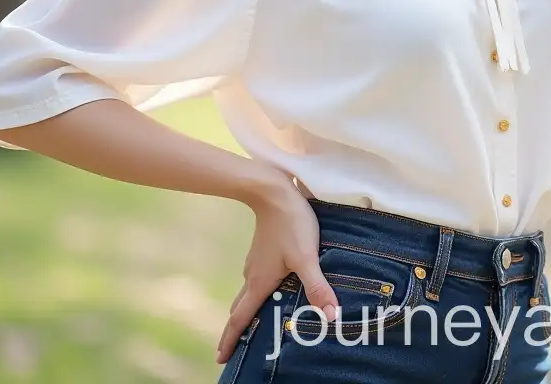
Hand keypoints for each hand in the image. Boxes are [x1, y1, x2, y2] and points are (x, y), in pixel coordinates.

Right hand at [215, 168, 339, 363]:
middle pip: (239, 309)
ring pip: (247, 293)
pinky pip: (254, 279)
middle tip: (233, 350)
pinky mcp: (262, 250)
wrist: (273, 190)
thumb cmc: (290, 223)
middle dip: (235, 330)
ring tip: (252, 326)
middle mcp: (252, 275)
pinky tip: (269, 291)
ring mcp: (255, 262)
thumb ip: (317, 287)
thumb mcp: (306, 256)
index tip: (220, 359)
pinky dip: (255, 293)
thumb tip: (331, 317)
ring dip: (246, 311)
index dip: (230, 340)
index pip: (240, 318)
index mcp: (259, 282)